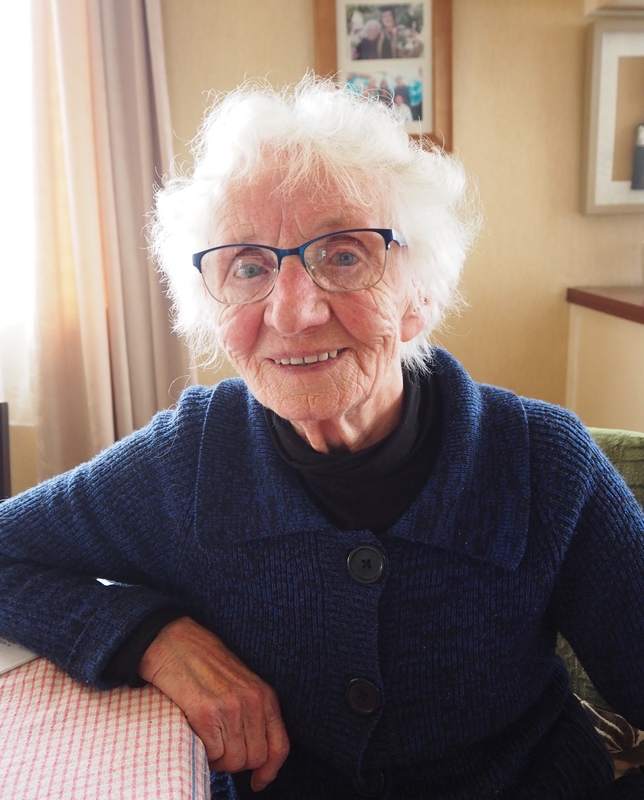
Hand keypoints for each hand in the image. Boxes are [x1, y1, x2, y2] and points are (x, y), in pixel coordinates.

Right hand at [139, 616, 289, 791]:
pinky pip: (212, 754)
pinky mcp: (206, 713)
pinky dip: (203, 752)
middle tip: (219, 747)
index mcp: (264, 694)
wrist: (173, 640)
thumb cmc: (203, 662)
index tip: (259, 781)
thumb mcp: (239, 683)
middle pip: (255, 758)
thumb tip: (252, 754)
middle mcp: (252, 701)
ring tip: (206, 739)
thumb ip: (251, 712)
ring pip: (234, 761)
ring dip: (217, 758)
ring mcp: (230, 707)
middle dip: (236, 761)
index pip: (280, 745)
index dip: (270, 770)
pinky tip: (196, 734)